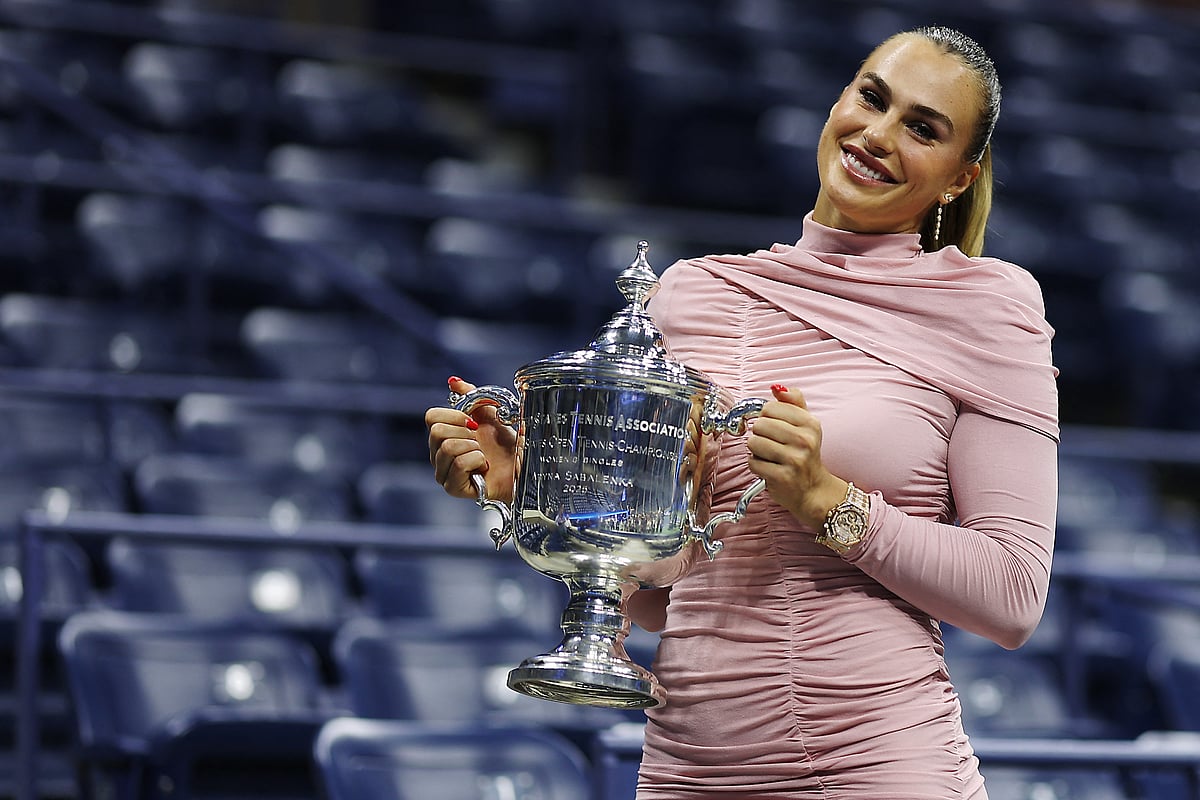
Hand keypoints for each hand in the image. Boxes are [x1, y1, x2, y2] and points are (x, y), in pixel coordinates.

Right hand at [425, 377, 517, 501]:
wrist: (522, 465)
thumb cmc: (505, 443)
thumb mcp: (489, 413)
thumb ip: (470, 395)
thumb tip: (454, 381)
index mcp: (442, 435)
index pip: (431, 417)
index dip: (455, 415)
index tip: (473, 422)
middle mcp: (437, 454)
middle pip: (437, 432)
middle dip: (466, 432)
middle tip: (479, 442)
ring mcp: (443, 473)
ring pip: (448, 448)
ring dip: (474, 448)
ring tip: (484, 456)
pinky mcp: (453, 488)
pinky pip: (459, 464)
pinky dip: (478, 461)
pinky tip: (484, 467)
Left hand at [746, 385, 847, 529]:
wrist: (812, 489)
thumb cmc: (805, 453)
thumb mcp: (806, 425)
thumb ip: (793, 402)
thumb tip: (776, 387)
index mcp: (810, 423)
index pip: (770, 408)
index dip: (767, 418)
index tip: (776, 428)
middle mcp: (805, 440)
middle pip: (759, 424)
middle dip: (760, 435)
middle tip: (773, 444)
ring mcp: (794, 459)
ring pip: (753, 443)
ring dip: (757, 451)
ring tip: (771, 456)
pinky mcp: (782, 477)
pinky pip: (753, 462)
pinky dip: (757, 466)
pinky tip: (769, 468)